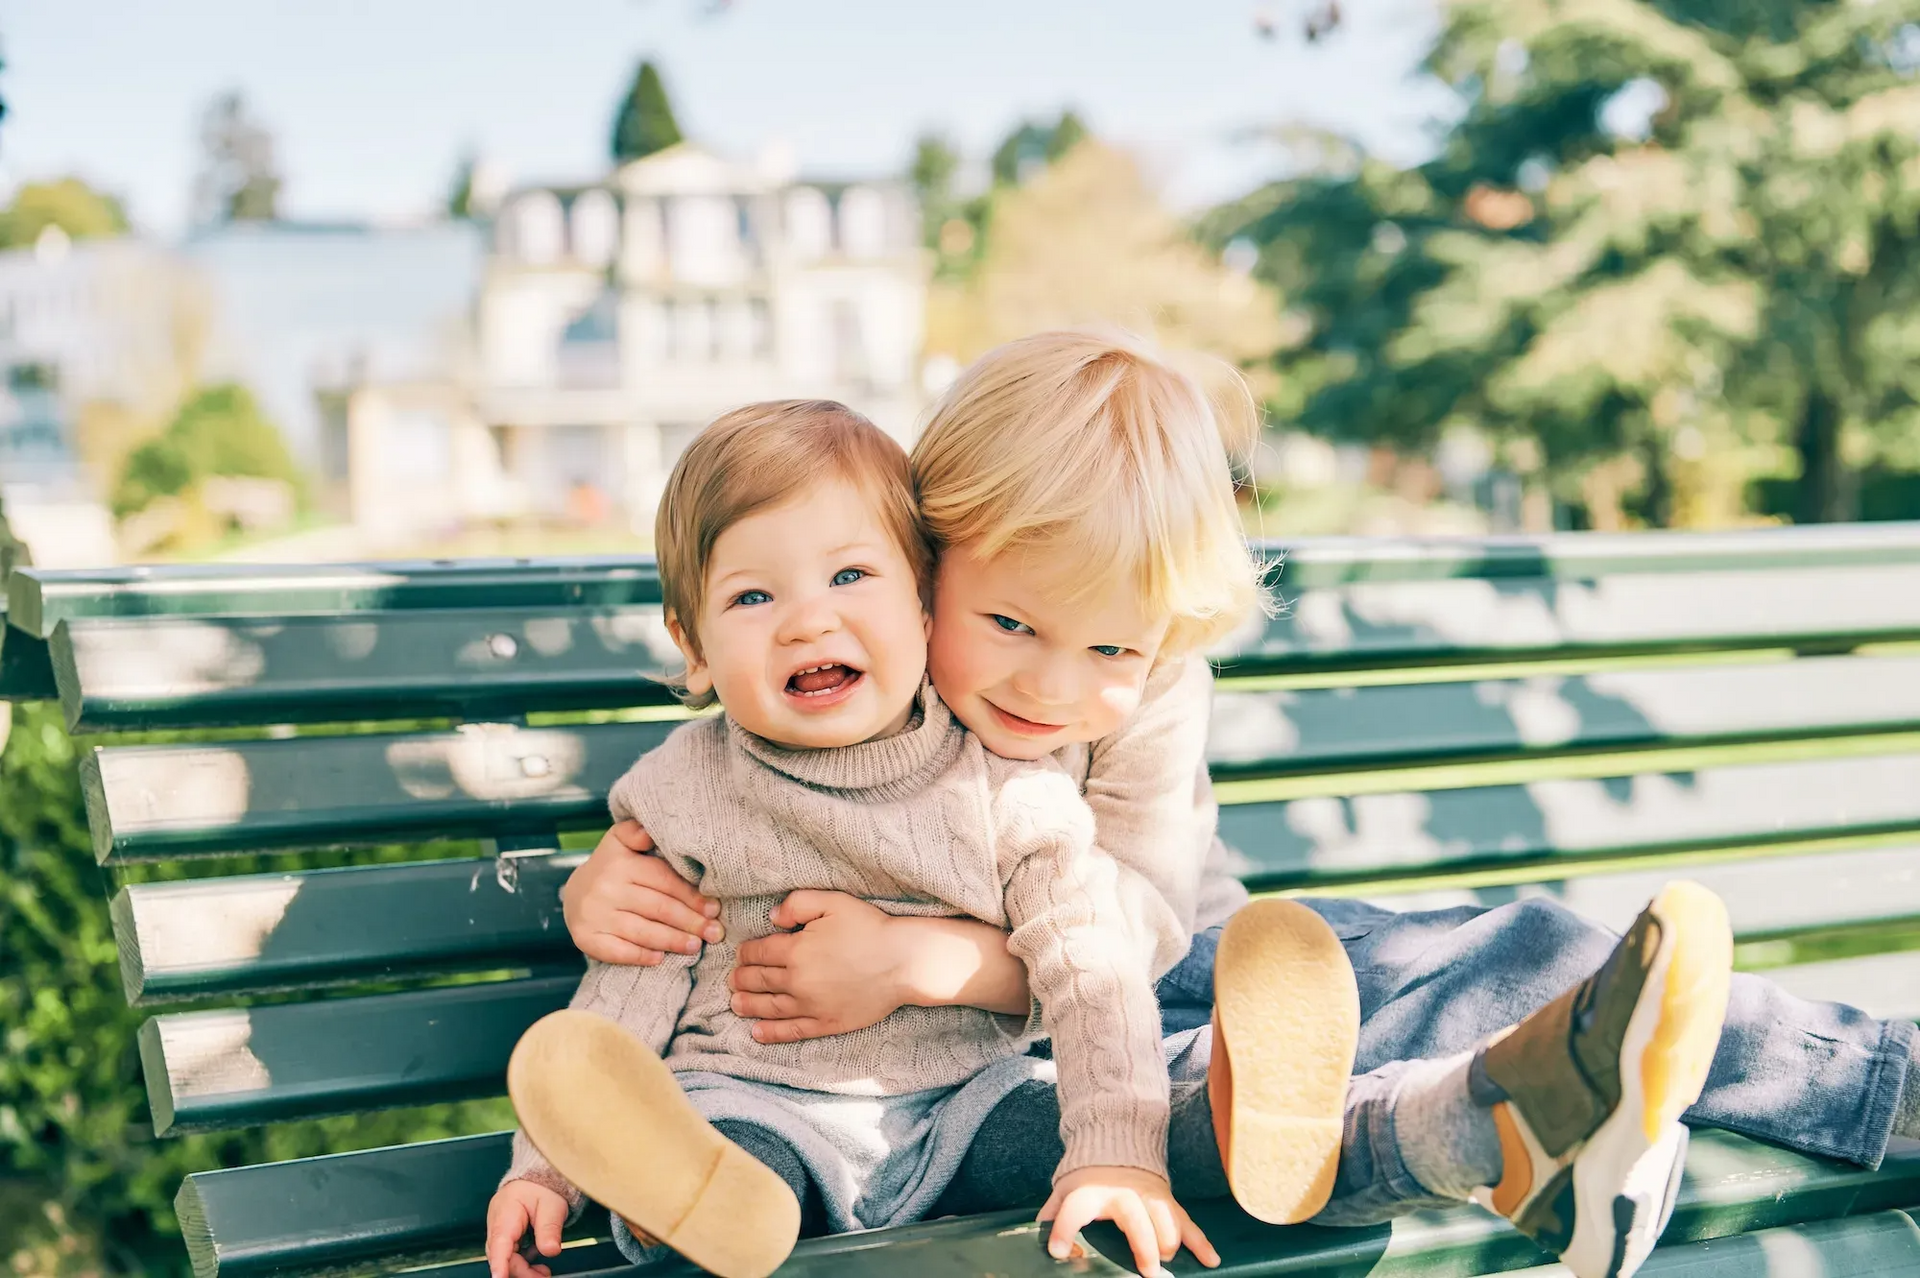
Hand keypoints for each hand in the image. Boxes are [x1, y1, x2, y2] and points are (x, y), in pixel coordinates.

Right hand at [485, 1180, 567, 1277]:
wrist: (538, 1178)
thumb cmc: (542, 1187)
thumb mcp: (552, 1205)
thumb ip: (550, 1228)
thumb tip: (551, 1250)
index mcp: (506, 1213)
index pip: (500, 1243)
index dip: (500, 1263)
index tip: (499, 1277)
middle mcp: (497, 1223)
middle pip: (501, 1256)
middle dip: (521, 1271)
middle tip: (543, 1276)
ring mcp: (499, 1231)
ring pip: (504, 1258)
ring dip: (522, 1270)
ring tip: (543, 1273)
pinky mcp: (505, 1237)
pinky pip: (509, 1255)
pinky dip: (522, 1263)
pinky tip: (536, 1266)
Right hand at [561, 820, 720, 964]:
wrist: (574, 893)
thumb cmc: (611, 867)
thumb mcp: (620, 842)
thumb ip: (636, 832)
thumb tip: (649, 830)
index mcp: (621, 863)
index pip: (664, 881)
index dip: (692, 897)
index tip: (714, 909)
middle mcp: (606, 889)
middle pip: (658, 908)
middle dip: (691, 922)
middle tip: (714, 933)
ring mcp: (595, 915)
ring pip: (642, 931)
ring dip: (673, 941)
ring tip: (696, 946)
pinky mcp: (586, 938)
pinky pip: (618, 951)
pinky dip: (641, 956)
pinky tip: (660, 959)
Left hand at [731, 891, 909, 1041]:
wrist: (903, 961)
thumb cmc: (870, 928)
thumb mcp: (834, 902)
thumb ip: (798, 903)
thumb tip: (772, 917)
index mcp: (796, 949)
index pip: (758, 953)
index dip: (745, 953)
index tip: (741, 954)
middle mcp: (797, 980)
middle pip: (758, 981)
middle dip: (741, 979)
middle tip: (731, 980)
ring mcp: (810, 1005)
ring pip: (768, 1007)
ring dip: (748, 1006)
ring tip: (735, 1004)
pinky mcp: (825, 1022)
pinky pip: (791, 1031)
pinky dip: (770, 1034)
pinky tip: (756, 1034)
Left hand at [1040, 1166, 1218, 1277]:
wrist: (1116, 1141)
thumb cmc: (1088, 1176)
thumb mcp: (1065, 1191)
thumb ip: (1053, 1216)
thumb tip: (1047, 1249)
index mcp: (1090, 1192)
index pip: (1075, 1209)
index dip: (1064, 1229)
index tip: (1059, 1251)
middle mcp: (1122, 1192)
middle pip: (1134, 1219)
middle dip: (1144, 1245)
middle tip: (1149, 1272)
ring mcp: (1148, 1195)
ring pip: (1165, 1218)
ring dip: (1170, 1242)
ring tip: (1168, 1261)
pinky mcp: (1167, 1200)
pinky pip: (1187, 1221)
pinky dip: (1200, 1241)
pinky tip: (1212, 1260)